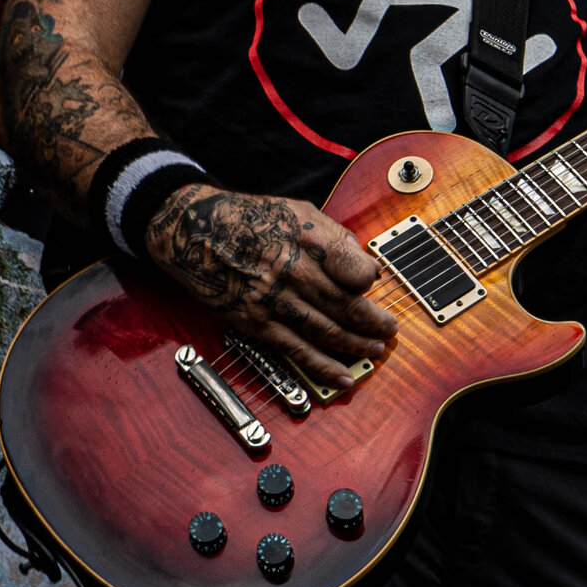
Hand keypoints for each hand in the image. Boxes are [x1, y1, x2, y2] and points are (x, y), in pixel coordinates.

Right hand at [145, 185, 397, 386]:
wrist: (195, 232)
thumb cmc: (248, 218)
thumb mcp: (297, 211)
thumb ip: (334, 235)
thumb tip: (364, 263)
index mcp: (309, 241)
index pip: (355, 269)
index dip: (370, 281)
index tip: (375, 285)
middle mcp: (295, 272)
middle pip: (346, 306)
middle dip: (373, 322)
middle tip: (390, 330)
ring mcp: (276, 300)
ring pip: (327, 331)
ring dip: (356, 345)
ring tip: (374, 351)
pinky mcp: (258, 322)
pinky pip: (297, 350)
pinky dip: (323, 366)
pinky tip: (343, 375)